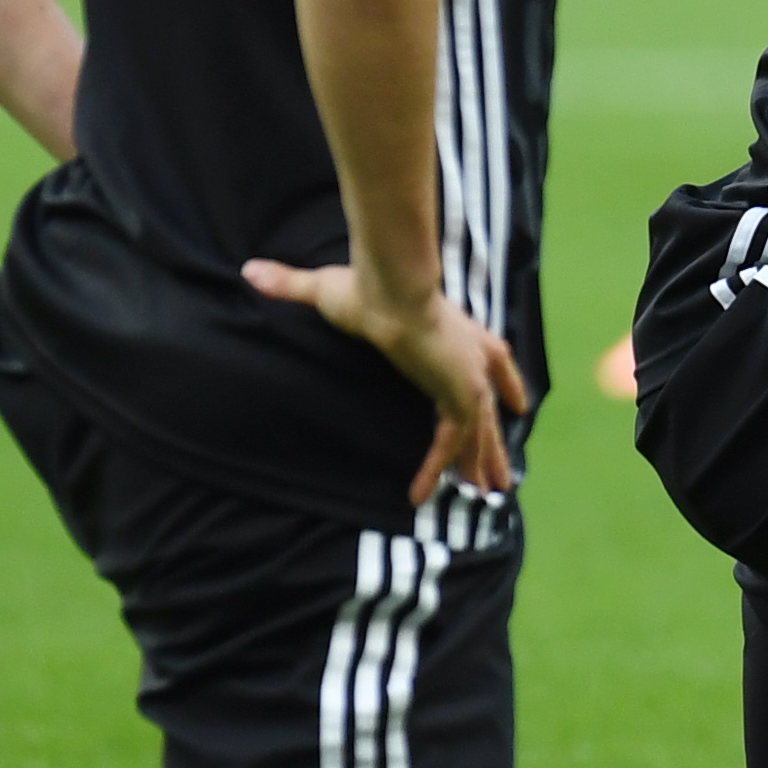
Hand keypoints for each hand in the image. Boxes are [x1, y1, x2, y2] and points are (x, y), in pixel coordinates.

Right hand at [241, 256, 531, 505]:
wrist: (388, 291)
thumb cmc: (363, 285)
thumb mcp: (322, 288)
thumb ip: (289, 285)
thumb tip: (249, 271)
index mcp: (456, 329)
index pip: (493, 356)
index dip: (506, 380)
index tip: (518, 403)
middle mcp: (470, 355)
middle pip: (493, 402)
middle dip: (496, 440)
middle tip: (499, 473)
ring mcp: (470, 377)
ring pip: (480, 431)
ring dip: (481, 463)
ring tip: (487, 494)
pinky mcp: (463, 397)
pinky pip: (451, 443)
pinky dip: (436, 469)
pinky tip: (420, 495)